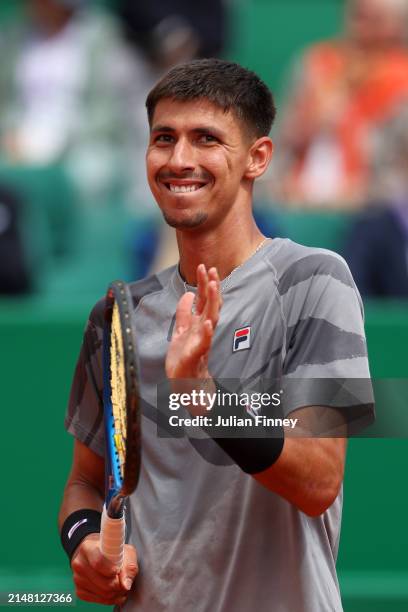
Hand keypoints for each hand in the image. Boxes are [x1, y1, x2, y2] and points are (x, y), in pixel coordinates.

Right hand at [71, 533, 137, 605]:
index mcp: (87, 548)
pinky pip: (98, 600)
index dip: (110, 570)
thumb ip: (129, 566)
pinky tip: (114, 592)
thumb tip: (125, 585)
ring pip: (102, 593)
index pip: (98, 563)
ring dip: (116, 593)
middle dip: (118, 586)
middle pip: (102, 582)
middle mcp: (79, 563)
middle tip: (125, 582)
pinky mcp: (79, 591)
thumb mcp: (125, 551)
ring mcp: (77, 578)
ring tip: (121, 586)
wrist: (98, 554)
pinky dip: (110, 599)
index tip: (118, 571)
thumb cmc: (112, 551)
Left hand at [166, 265, 221, 379]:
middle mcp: (203, 330)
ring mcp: (202, 342)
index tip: (204, 266)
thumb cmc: (185, 358)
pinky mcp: (196, 355)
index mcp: (199, 324)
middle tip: (212, 269)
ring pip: (211, 319)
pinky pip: (204, 343)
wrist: (185, 383)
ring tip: (213, 287)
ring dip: (213, 303)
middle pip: (210, 305)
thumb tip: (188, 294)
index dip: (204, 283)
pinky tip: (209, 323)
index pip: (204, 300)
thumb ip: (184, 313)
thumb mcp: (181, 331)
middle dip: (212, 287)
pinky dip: (207, 333)